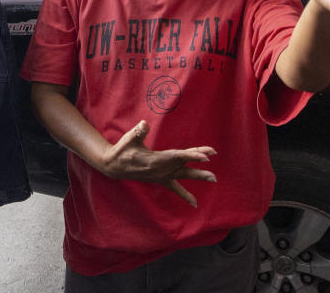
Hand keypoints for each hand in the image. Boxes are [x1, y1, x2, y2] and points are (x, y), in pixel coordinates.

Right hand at [100, 120, 215, 207]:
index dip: (192, 156)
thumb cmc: (122, 150)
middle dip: (198, 160)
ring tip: (214, 178)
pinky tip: (195, 204)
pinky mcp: (160, 179)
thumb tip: (144, 124)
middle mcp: (161, 169)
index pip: (178, 156)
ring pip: (183, 174)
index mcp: (156, 159)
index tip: (206, 156)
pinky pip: (175, 188)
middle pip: (184, 163)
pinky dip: (185, 195)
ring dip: (198, 175)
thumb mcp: (128, 139)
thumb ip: (138, 132)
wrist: (114, 166)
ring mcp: (162, 175)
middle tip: (212, 157)